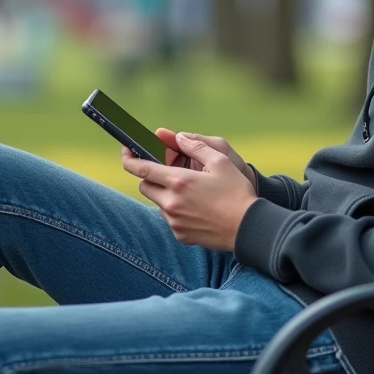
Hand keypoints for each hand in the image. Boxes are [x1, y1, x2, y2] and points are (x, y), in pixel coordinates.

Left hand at [122, 132, 258, 250]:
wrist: (248, 228)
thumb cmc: (237, 192)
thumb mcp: (220, 161)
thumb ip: (196, 146)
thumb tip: (177, 138)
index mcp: (179, 181)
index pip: (142, 169)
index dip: (129, 159)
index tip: (126, 152)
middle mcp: (171, 203)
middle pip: (144, 186)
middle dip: (151, 177)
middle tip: (169, 172)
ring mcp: (174, 221)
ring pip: (157, 203)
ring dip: (164, 194)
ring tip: (189, 191)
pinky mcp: (180, 235)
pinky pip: (169, 219)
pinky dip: (175, 210)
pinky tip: (196, 207)